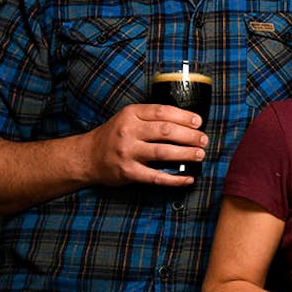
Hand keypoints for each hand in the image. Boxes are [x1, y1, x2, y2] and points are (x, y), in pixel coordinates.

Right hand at [83, 103, 206, 186]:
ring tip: (200, 154)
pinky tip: (188, 178)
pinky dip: (175, 179)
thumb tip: (186, 121)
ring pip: (163, 152)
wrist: (87, 156)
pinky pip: (156, 177)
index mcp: (131, 114)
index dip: (184, 116)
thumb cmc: (114, 135)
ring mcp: (127, 153)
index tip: (198, 122)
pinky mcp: (128, 172)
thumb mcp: (128, 118)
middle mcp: (128, 132)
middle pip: (166, 131)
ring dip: (186, 154)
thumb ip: (150, 117)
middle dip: (190, 136)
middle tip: (203, 140)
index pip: (163, 111)